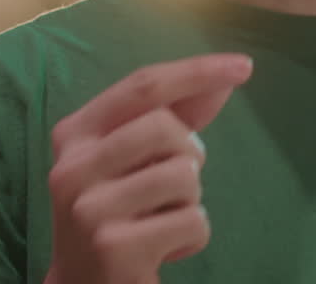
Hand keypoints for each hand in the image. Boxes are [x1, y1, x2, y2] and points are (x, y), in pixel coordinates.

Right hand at [44, 53, 253, 283]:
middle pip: (164, 126)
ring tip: (162, 219)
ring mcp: (90, 209)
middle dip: (188, 153)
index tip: (243, 66)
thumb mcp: (134, 159)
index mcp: (74, 135)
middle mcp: (71, 168)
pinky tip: (165, 248)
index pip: (142, 86)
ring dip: (190, 200)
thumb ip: (175, 116)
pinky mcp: (114, 248)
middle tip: (173, 184)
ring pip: (183, 174)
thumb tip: (227, 77)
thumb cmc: (118, 212)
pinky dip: (193, 236)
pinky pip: (192, 221)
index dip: (195, 72)